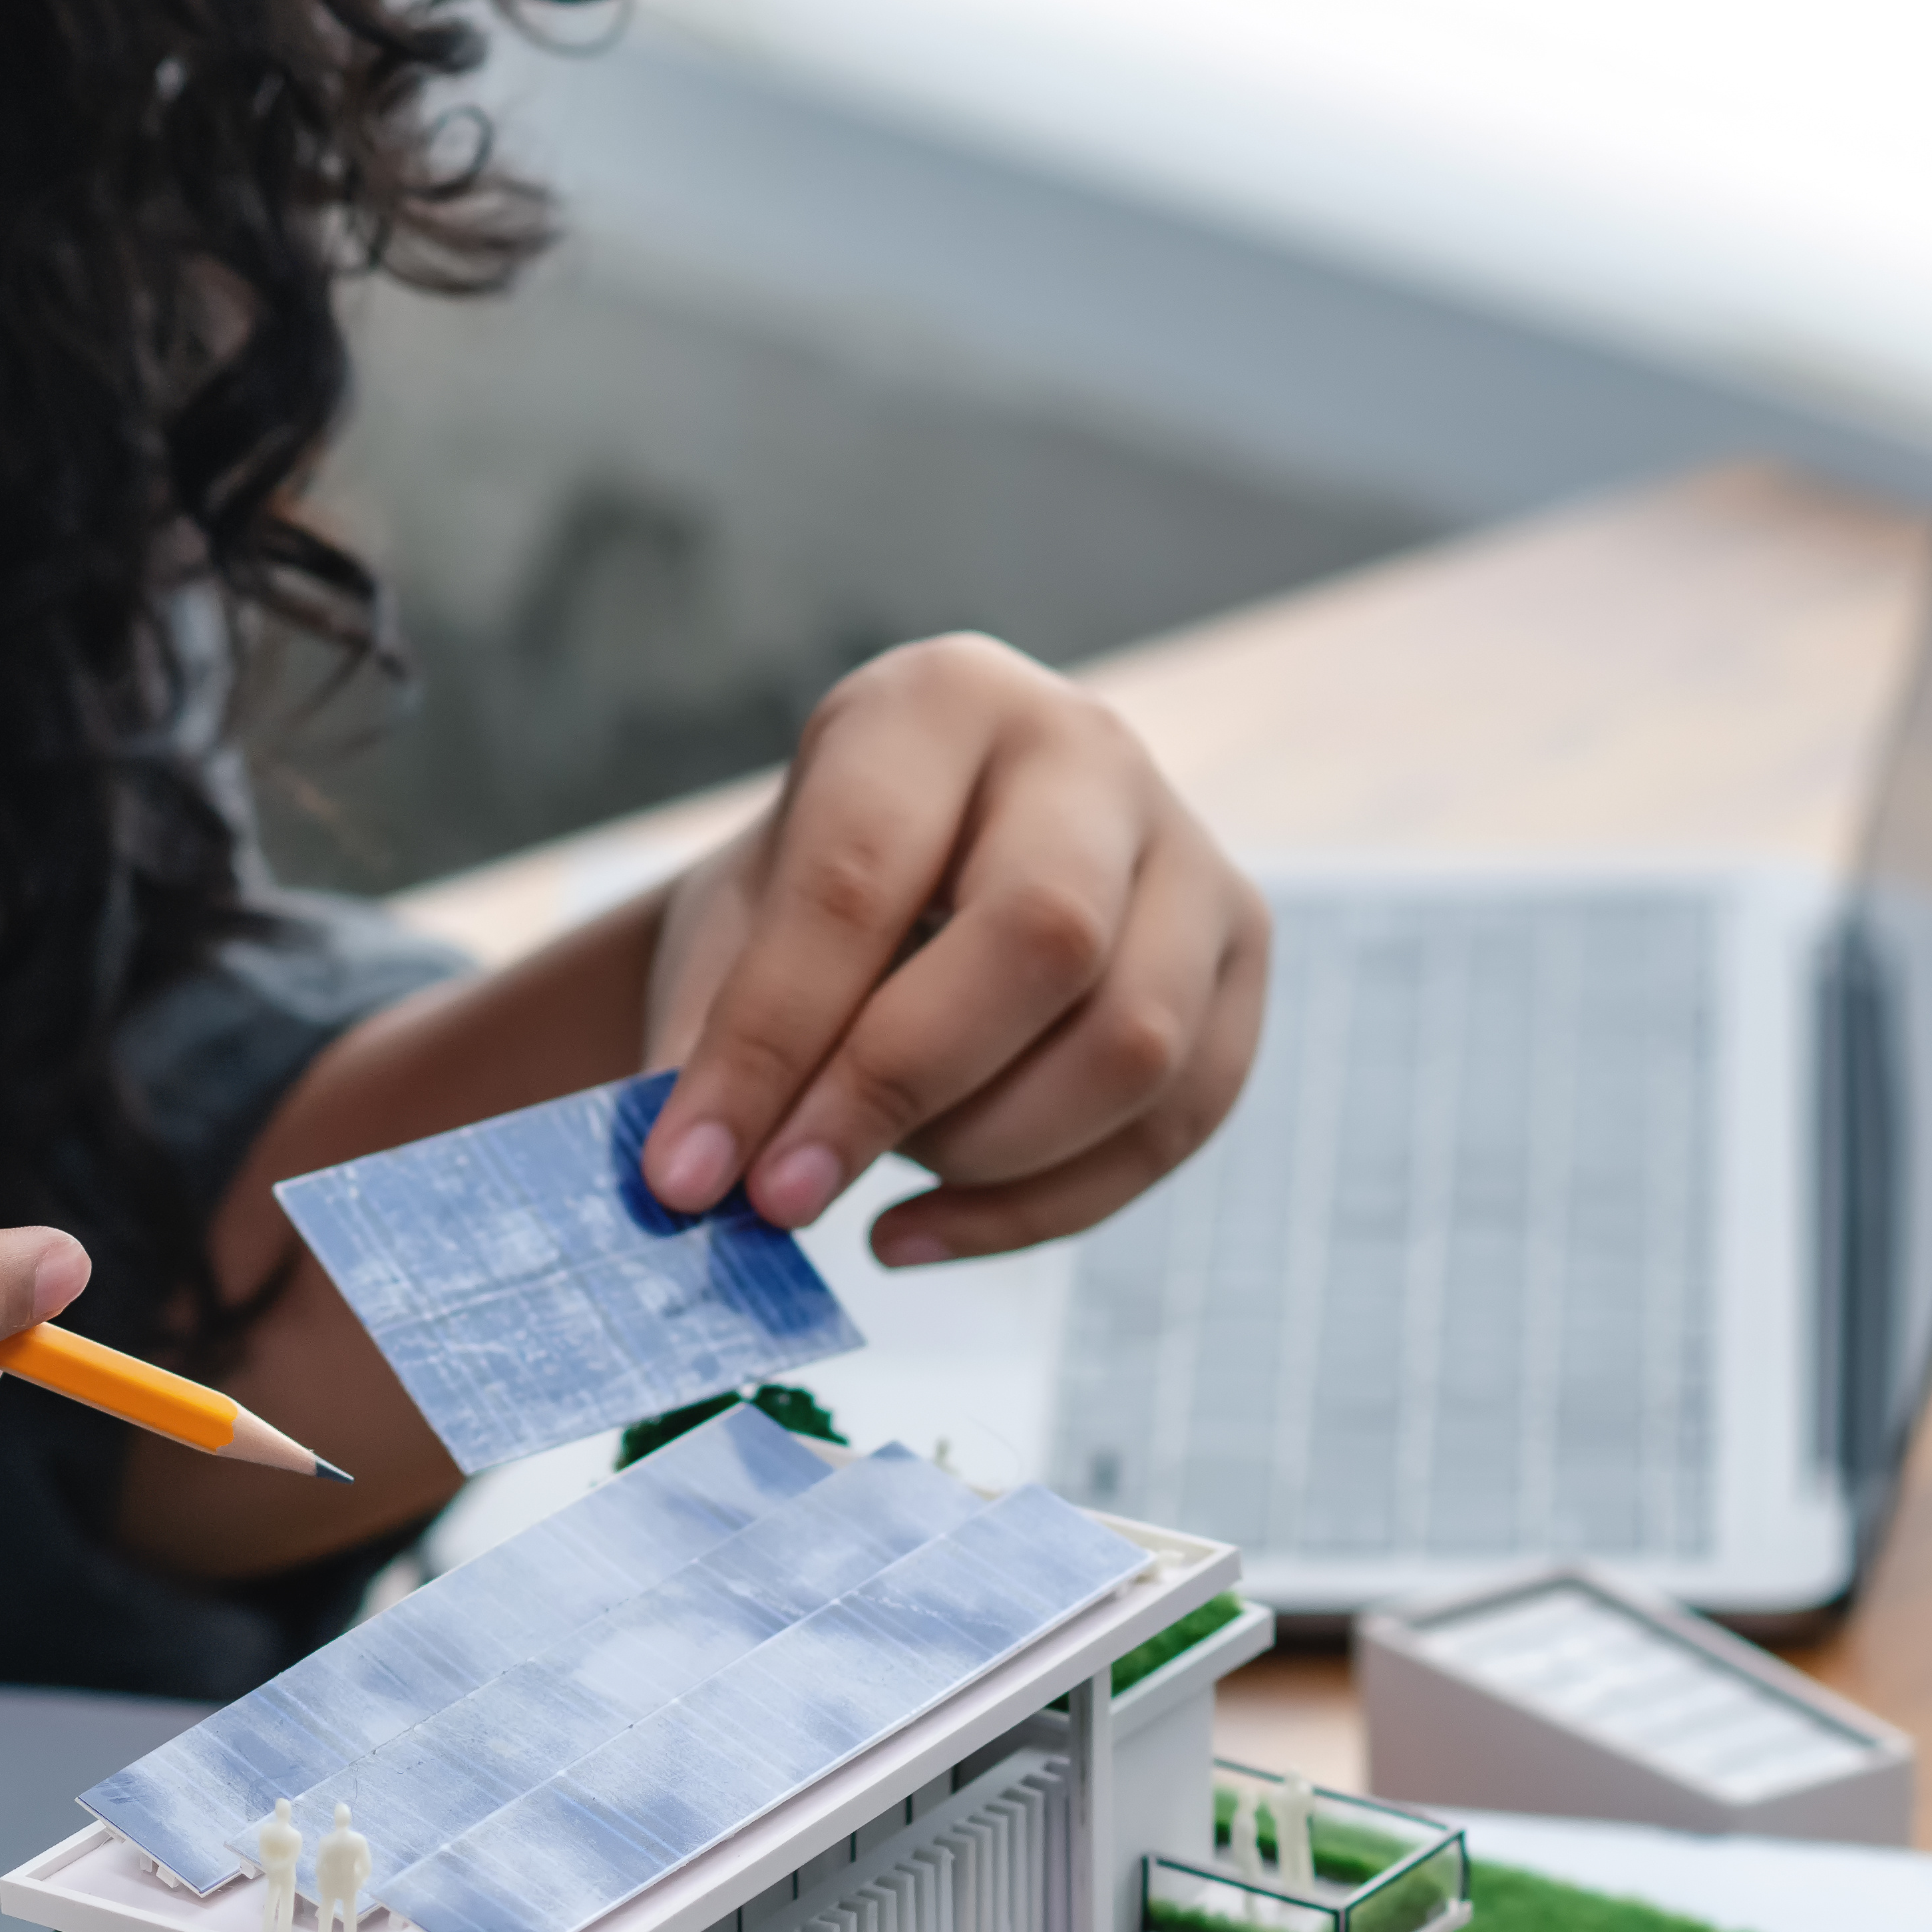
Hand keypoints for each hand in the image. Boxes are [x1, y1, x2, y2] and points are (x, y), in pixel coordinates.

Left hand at [631, 633, 1264, 1263]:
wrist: (925, 872)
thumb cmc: (819, 898)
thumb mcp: (734, 932)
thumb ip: (712, 1039)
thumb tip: (699, 1183)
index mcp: (940, 701)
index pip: (861, 878)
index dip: (772, 1041)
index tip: (690, 1174)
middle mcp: (1090, 752)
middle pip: (1045, 937)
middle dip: (898, 1092)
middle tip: (783, 1200)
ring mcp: (1192, 850)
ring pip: (1133, 1044)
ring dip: (985, 1153)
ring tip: (876, 1173)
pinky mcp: (1241, 957)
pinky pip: (1176, 1120)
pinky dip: (1040, 1209)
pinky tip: (920, 1230)